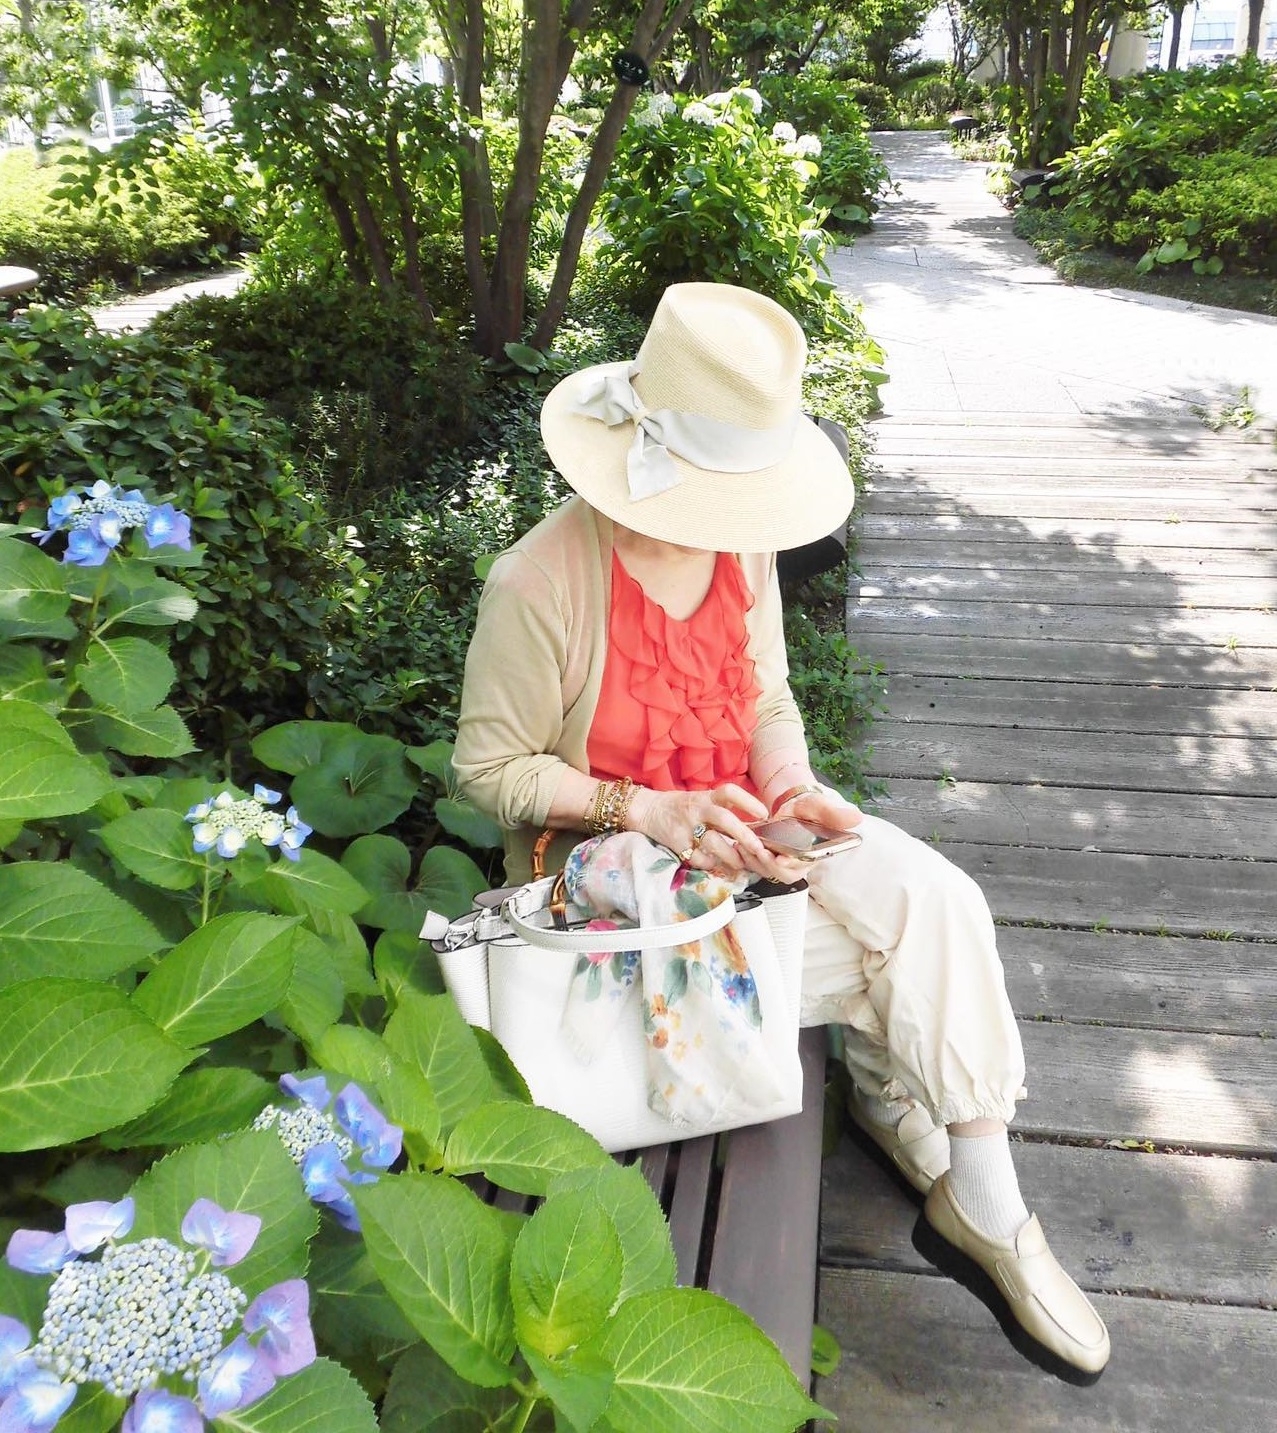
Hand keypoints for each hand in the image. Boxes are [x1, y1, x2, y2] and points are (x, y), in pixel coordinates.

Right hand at [628, 783, 775, 878]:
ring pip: (712, 842)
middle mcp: (698, 809)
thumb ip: (723, 808)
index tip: (764, 814)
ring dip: (730, 855)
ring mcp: (687, 827)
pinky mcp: (677, 843)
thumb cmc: (682, 806)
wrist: (648, 810)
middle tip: (758, 848)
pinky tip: (714, 863)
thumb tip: (755, 824)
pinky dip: (709, 863)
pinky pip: (697, 858)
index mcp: (706, 796)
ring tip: (740, 863)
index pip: (729, 792)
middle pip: (725, 819)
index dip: (748, 802)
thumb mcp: (702, 800)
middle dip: (744, 835)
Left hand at [754, 787, 862, 882]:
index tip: (780, 859)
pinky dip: (746, 858)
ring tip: (746, 846)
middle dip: (770, 866)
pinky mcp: (767, 859)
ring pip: (767, 872)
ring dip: (755, 862)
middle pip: (784, 876)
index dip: (791, 865)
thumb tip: (856, 817)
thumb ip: (835, 813)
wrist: (792, 803)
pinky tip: (740, 846)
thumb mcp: (820, 806)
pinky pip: (756, 866)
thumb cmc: (808, 806)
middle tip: (759, 851)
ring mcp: (781, 863)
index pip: (803, 867)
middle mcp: (798, 863)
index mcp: (814, 854)